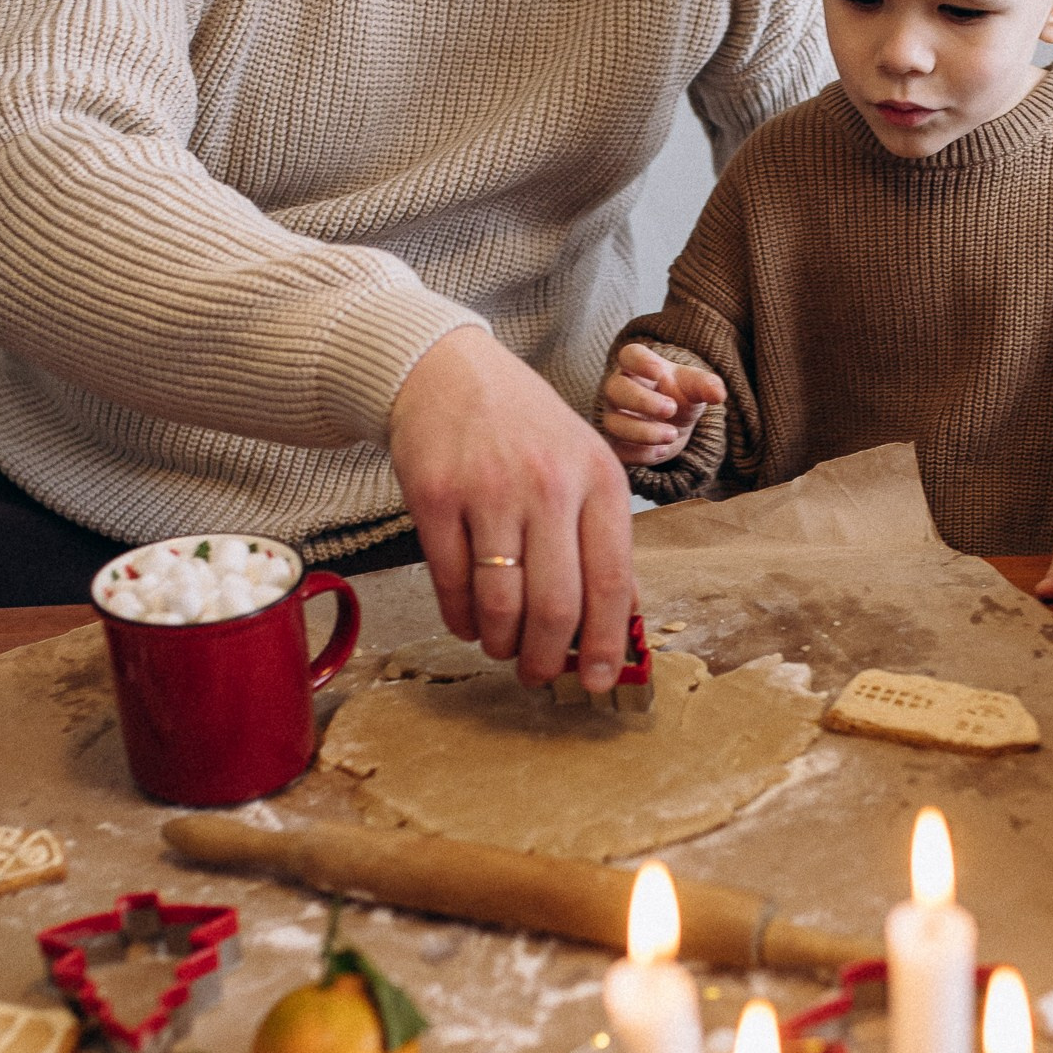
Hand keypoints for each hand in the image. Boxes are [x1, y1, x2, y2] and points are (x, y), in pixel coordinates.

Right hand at [388, 326, 633, 689]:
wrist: (449, 371)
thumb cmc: (525, 428)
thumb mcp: (583, 463)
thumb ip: (601, 536)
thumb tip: (617, 620)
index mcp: (599, 480)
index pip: (611, 582)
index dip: (607, 644)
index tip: (600, 680)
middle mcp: (549, 485)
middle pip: (556, 605)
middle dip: (547, 658)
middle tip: (538, 676)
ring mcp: (489, 490)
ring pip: (501, 603)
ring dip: (501, 643)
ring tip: (501, 647)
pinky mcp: (435, 497)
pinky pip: (451, 582)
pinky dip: (460, 619)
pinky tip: (467, 623)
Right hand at [599, 342, 726, 465]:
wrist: (674, 423)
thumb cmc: (680, 395)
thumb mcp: (695, 387)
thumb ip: (706, 386)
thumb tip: (719, 394)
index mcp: (636, 367)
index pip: (629, 355)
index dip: (640, 362)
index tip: (659, 371)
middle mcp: (618, 390)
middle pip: (615, 389)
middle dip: (642, 401)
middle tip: (672, 409)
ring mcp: (614, 417)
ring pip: (614, 423)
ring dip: (643, 432)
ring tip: (672, 435)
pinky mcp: (615, 443)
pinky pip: (618, 450)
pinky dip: (640, 454)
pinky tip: (661, 451)